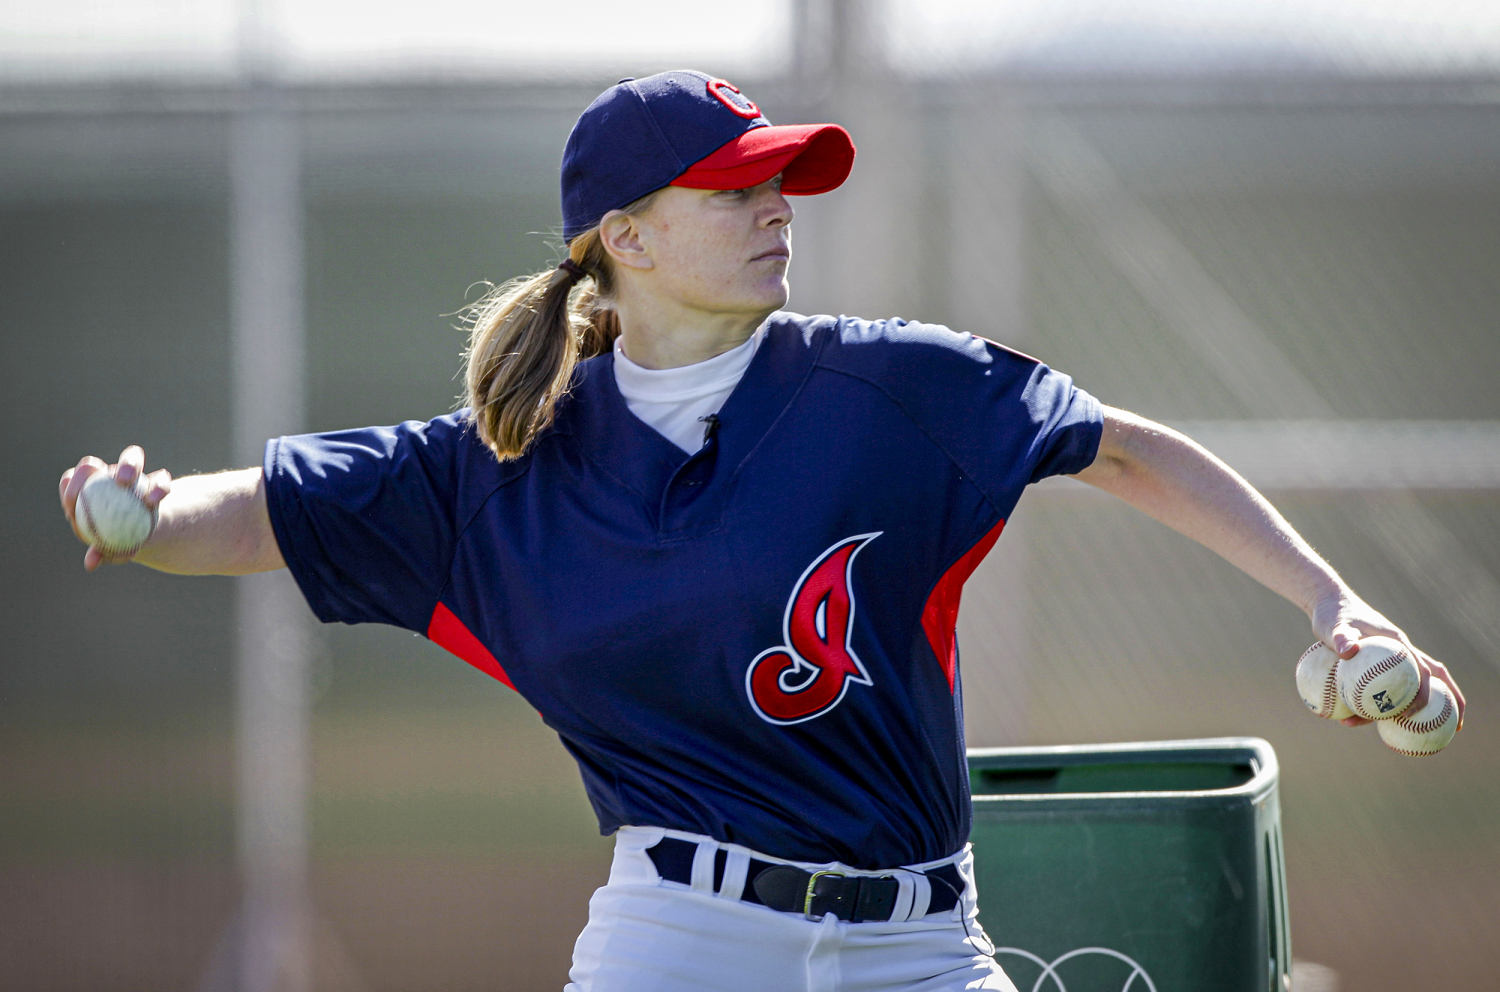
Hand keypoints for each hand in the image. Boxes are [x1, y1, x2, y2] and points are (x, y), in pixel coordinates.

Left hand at [59, 445, 172, 570]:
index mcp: (85, 489)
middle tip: (90, 483)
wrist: (147, 533)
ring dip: (128, 465)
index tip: (73, 504)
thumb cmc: (118, 540)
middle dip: (90, 469)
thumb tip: (92, 563)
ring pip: (130, 457)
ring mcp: (131, 473)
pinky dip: (157, 488)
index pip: (70, 480)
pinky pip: (159, 479)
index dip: (69, 487)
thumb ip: (101, 551)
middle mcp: (104, 475)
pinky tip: (154, 501)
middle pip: (92, 464)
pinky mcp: (156, 479)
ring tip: (128, 481)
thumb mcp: (109, 548)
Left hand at [1310, 592, 1466, 730]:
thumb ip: (1341, 637)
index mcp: (1397, 644)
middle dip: (1444, 704)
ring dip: (1409, 711)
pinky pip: (1385, 689)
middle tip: (1446, 730)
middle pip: (1430, 682)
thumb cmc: (1333, 615)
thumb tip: (1348, 651)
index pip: (1422, 670)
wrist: (1328, 605)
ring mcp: (1391, 660)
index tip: (1416, 712)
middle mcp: (1400, 654)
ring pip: (1408, 689)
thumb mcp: (1333, 626)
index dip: (1427, 692)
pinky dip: (1382, 705)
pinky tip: (1366, 722)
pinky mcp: (1377, 666)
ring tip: (1402, 738)